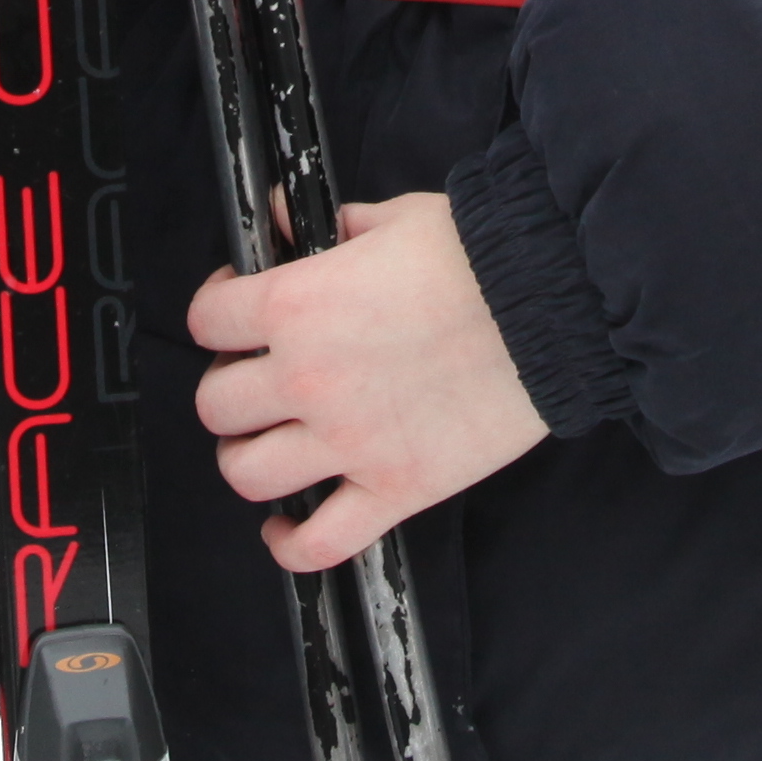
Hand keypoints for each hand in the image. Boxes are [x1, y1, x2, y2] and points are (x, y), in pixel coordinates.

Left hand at [186, 192, 548, 568]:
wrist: (553, 303)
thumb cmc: (482, 257)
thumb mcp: (393, 217)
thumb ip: (329, 226)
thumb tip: (285, 216)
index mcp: (298, 305)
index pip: (208, 320)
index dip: (217, 313)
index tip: (234, 315)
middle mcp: (310, 378)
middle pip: (217, 404)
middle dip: (229, 388)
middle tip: (257, 379)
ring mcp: (349, 441)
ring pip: (248, 474)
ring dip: (249, 459)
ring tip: (270, 443)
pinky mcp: (395, 487)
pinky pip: (319, 542)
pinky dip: (291, 544)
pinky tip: (287, 525)